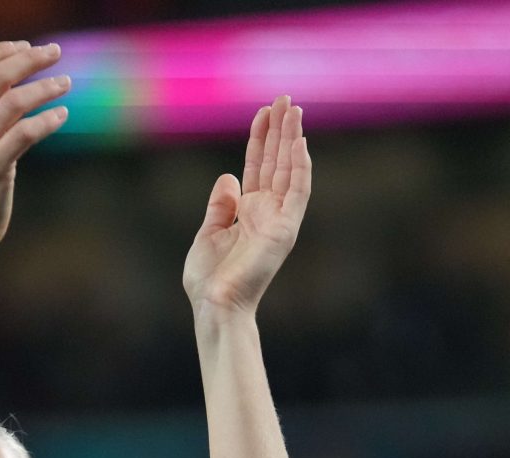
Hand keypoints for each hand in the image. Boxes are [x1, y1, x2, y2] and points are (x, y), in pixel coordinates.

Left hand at [183, 97, 312, 314]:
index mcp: (249, 214)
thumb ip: (220, 206)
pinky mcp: (285, 231)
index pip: (257, 167)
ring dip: (292, 139)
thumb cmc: (209, 280)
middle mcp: (267, 214)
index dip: (260, 139)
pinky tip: (299, 142)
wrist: (215, 306)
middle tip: (285, 98)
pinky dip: (301, 167)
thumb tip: (228, 177)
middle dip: (280, 130)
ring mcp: (279, 221)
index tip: (263, 111)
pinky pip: (298, 193)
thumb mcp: (208, 234)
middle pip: (275, 162)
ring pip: (289, 170)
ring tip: (293, 108)